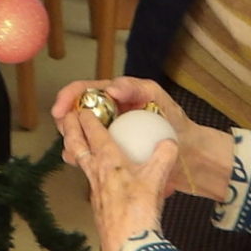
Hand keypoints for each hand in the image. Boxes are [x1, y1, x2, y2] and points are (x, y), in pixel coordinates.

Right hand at [51, 77, 234, 199]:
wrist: (189, 155)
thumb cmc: (174, 122)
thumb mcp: (157, 98)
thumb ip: (136, 88)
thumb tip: (112, 88)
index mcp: (114, 98)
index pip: (84, 91)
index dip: (68, 97)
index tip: (60, 109)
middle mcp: (107, 115)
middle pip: (75, 113)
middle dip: (65, 120)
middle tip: (65, 131)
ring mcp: (108, 136)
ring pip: (78, 135)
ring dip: (70, 140)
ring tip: (72, 149)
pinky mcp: (111, 156)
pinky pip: (89, 155)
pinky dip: (80, 157)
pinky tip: (79, 162)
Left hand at [62, 106, 178, 250]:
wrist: (127, 246)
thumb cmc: (139, 212)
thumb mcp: (156, 181)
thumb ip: (163, 158)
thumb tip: (171, 141)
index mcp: (109, 161)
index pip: (94, 133)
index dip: (87, 117)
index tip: (82, 106)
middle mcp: (96, 172)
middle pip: (77, 145)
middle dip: (70, 129)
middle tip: (64, 117)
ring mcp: (94, 189)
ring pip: (79, 162)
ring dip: (74, 147)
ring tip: (73, 140)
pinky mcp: (97, 204)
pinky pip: (89, 179)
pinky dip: (88, 169)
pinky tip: (96, 173)